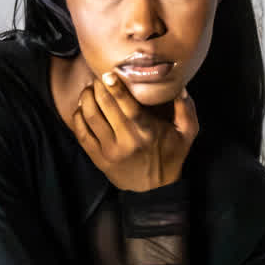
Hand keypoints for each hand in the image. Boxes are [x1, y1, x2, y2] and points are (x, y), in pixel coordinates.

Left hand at [71, 69, 198, 192]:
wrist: (154, 190)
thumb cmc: (170, 157)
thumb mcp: (187, 134)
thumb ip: (186, 109)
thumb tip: (179, 86)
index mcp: (147, 130)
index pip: (127, 104)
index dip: (115, 87)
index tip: (108, 74)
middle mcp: (126, 140)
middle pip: (104, 105)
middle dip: (97, 87)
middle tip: (97, 78)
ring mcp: (109, 150)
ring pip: (90, 116)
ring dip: (86, 98)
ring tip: (89, 90)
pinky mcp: (98, 158)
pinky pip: (81, 133)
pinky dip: (78, 117)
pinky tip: (82, 108)